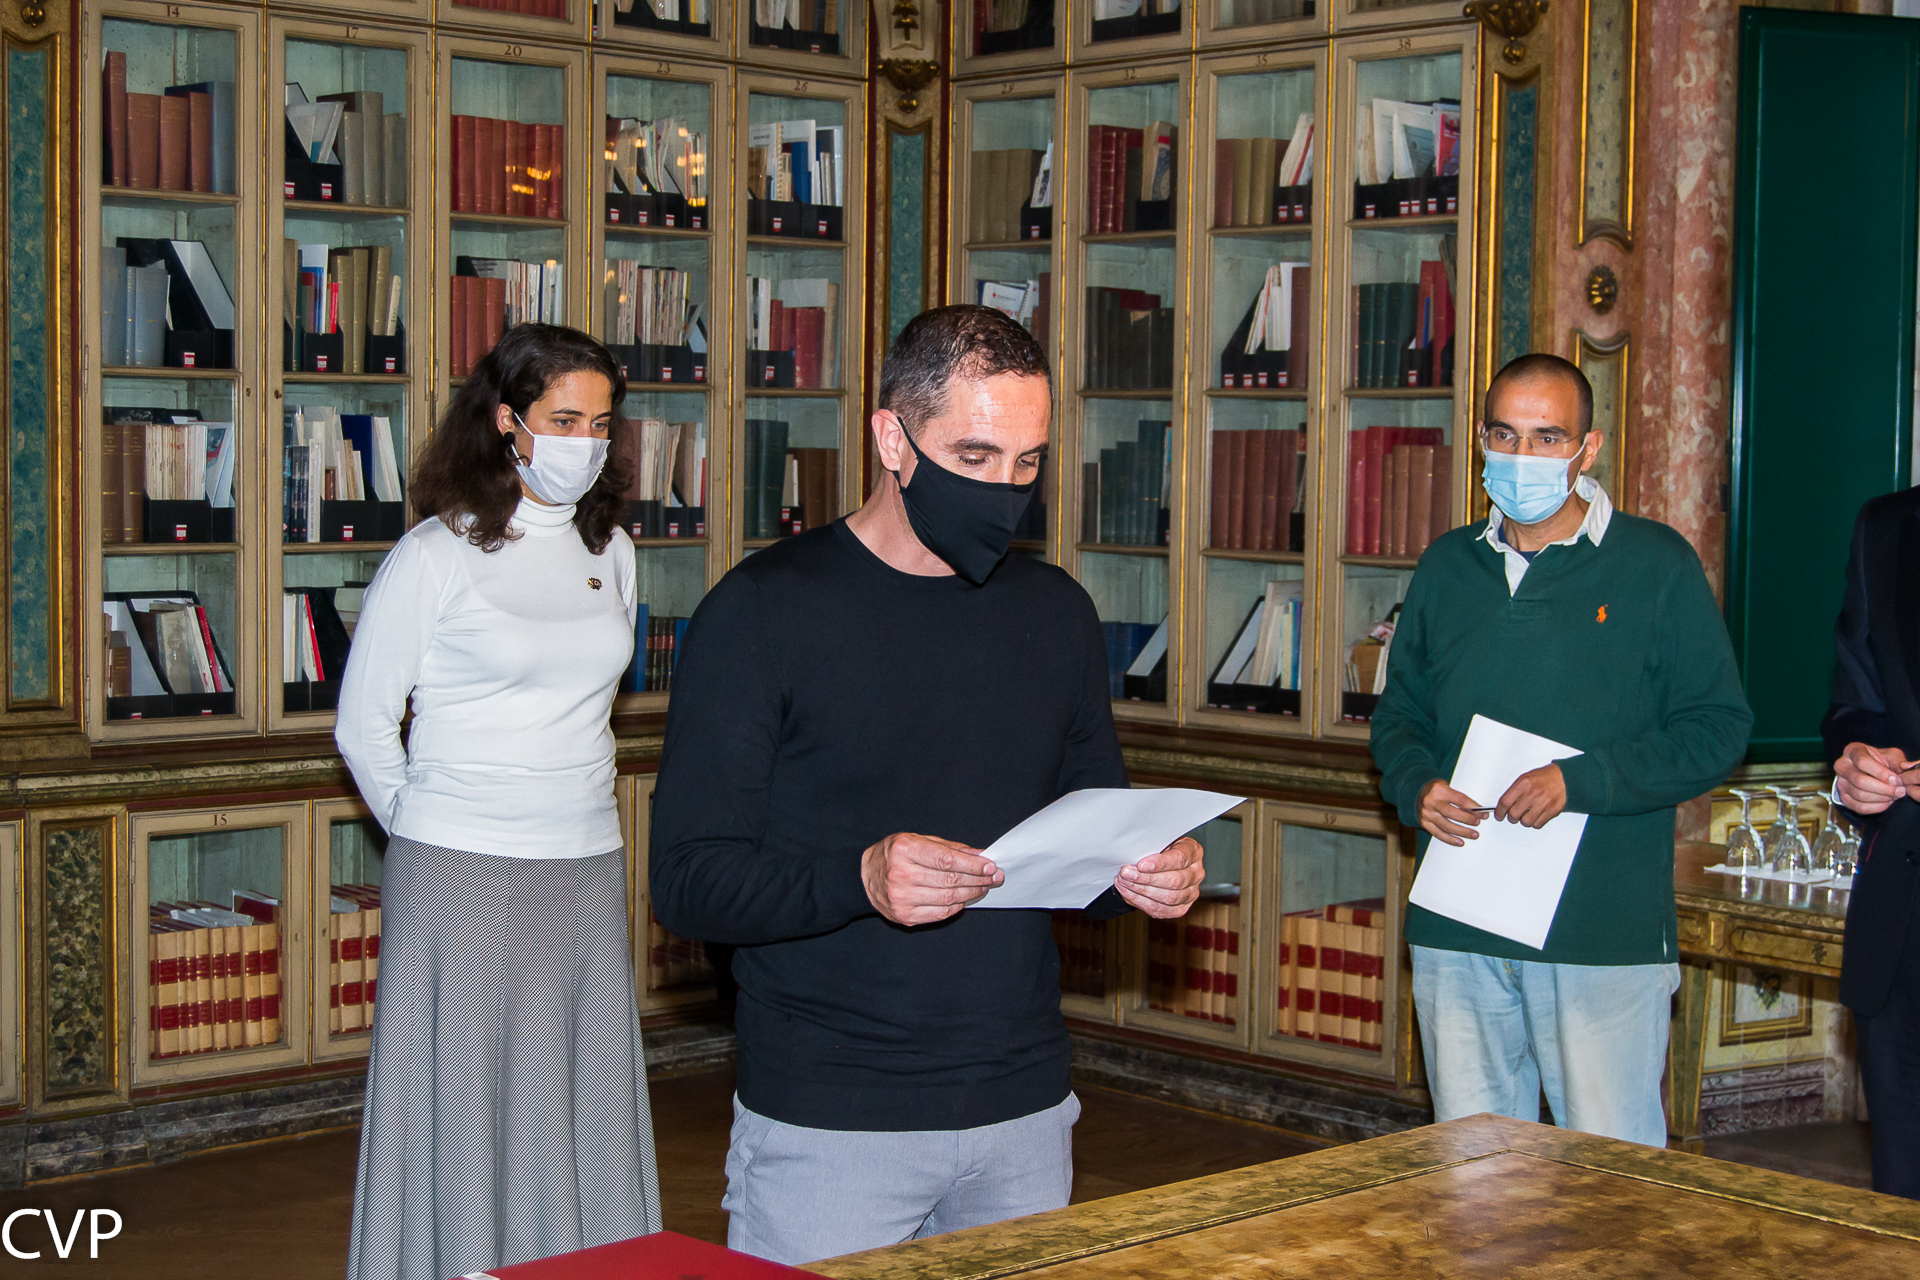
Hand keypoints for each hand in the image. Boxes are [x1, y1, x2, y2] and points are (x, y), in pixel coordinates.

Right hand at [861, 832, 1002, 926]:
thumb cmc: (893, 855)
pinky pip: (939, 913)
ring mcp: (901, 898)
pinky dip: (957, 906)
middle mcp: (900, 874)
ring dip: (971, 893)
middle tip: (995, 877)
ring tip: (983, 887)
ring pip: (947, 899)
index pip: (946, 860)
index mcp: (904, 850)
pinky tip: (965, 899)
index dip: (972, 864)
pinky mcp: (904, 915)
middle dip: (977, 879)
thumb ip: (949, 848)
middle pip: (950, 880)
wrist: (863, 878)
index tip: (990, 866)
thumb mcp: (917, 840)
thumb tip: (980, 855)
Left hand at [1113, 836, 1205, 918]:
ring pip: (1169, 898)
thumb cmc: (1159, 849)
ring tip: (1124, 882)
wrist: (1160, 863)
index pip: (1180, 858)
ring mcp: (1191, 893)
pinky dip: (1141, 902)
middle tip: (1127, 873)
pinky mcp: (1181, 908)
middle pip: (1175, 881)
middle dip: (1147, 879)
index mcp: (1194, 852)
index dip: (1159, 863)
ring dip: (1142, 891)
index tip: (1141, 865)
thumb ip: (1151, 847)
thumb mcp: (1158, 840)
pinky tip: (1128, 892)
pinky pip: (1162, 910)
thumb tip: (1133, 854)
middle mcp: (1196, 874)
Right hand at [1419, 778, 1483, 846]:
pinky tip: (1460, 842)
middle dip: (1468, 820)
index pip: (1460, 800)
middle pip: (1452, 813)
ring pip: (1446, 826)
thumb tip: (1476, 810)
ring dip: (1462, 832)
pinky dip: (1450, 839)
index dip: (1473, 808)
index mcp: (1439, 790)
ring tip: (1474, 834)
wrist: (1415, 793)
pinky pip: (1438, 834)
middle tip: (1478, 823)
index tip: (1483, 813)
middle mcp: (1431, 802)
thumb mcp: (1446, 786)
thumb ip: (1459, 797)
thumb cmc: (1435, 790)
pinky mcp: (1424, 823)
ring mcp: (1427, 814)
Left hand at [1496, 764, 1566, 829]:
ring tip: (1526, 814)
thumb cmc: (1544, 777)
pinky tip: (1535, 816)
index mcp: (1524, 783)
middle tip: (1513, 816)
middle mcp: (1533, 793)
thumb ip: (1514, 791)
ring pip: (1525, 822)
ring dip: (1523, 820)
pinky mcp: (1552, 811)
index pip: (1505, 802)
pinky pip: (1537, 824)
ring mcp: (1543, 803)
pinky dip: (1534, 823)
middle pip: (1514, 814)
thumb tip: (1503, 805)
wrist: (1564, 777)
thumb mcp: (1525, 778)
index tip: (1499, 815)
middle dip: (1511, 817)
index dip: (1499, 812)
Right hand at [1835, 742, 1910, 814]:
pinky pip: (1859, 807)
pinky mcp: (1843, 797)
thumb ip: (1898, 763)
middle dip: (1884, 789)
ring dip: (1882, 798)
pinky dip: (1876, 807)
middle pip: (1860, 781)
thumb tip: (1903, 773)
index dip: (1881, 772)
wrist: (1868, 771)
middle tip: (1900, 791)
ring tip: (1895, 796)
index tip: (1896, 779)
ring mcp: (1840, 782)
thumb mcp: (1890, 756)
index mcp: (1852, 751)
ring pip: (1860, 795)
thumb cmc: (1880, 761)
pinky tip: (1886, 802)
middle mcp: (1842, 766)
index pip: (1863, 762)